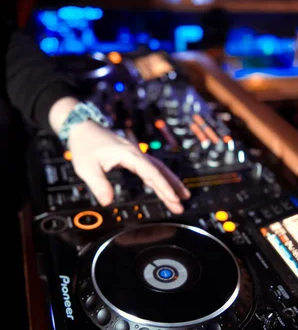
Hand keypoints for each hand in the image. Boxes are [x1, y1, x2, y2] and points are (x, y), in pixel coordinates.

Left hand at [67, 121, 189, 212]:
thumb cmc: (84, 145)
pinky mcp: (132, 156)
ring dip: (170, 182)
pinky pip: (151, 168)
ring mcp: (136, 154)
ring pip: (158, 169)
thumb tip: (107, 202)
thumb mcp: (87, 167)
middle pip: (160, 170)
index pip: (151, 172)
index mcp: (129, 154)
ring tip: (182, 195)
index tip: (173, 198)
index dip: (163, 186)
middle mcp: (136, 153)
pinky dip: (160, 178)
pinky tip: (164, 185)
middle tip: (184, 201)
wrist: (82, 127)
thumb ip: (98, 184)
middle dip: (173, 186)